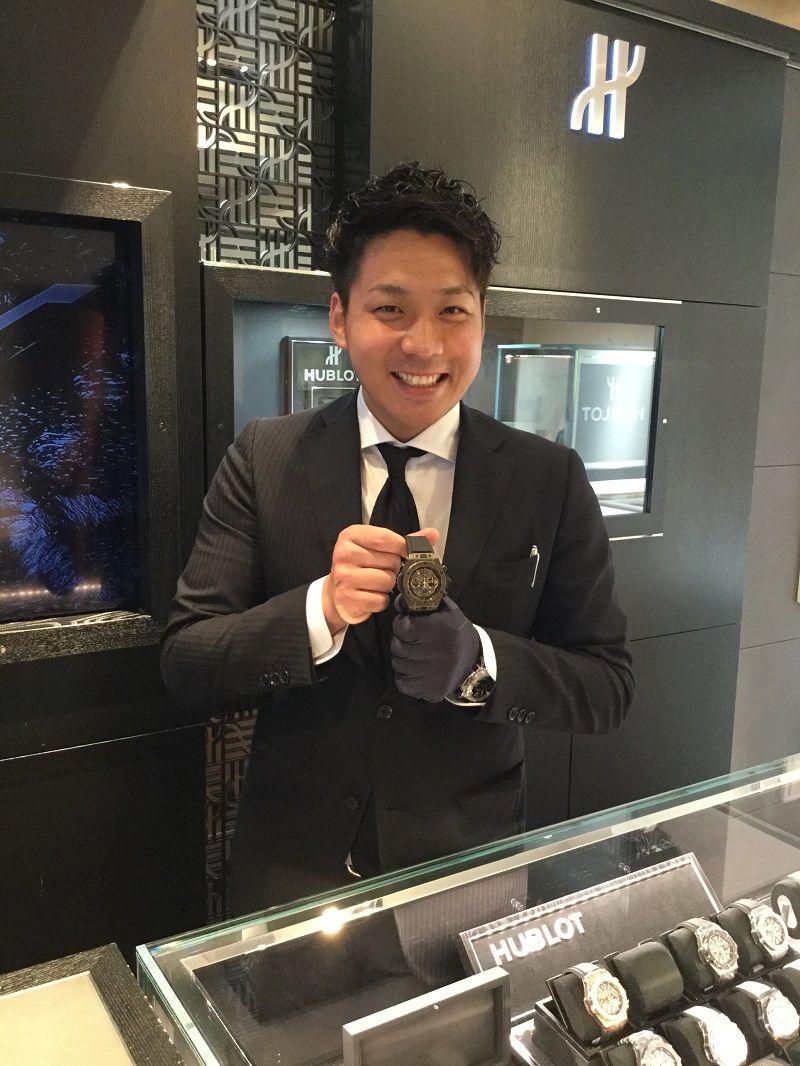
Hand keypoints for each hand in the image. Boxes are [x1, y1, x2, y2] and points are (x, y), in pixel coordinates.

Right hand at [322, 525, 438, 633]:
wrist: (336, 590)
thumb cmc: (362, 564)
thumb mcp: (379, 547)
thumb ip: (405, 541)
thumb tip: (433, 534)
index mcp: (351, 535)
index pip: (385, 538)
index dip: (402, 547)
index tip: (405, 553)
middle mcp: (343, 554)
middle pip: (389, 561)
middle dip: (393, 568)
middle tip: (383, 569)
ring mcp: (343, 577)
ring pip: (386, 581)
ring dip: (387, 585)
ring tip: (376, 583)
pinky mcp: (346, 599)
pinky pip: (379, 600)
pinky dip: (380, 601)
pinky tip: (371, 596)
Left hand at [391, 595, 479, 702]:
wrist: (474, 661)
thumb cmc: (455, 632)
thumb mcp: (445, 611)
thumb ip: (421, 602)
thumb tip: (398, 602)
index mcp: (441, 628)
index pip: (402, 627)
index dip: (402, 624)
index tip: (408, 625)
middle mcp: (437, 652)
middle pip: (397, 646)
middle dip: (401, 641)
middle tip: (413, 640)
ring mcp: (432, 674)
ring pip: (397, 664)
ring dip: (403, 658)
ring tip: (417, 654)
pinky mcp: (429, 690)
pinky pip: (402, 682)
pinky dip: (406, 676)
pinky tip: (418, 670)